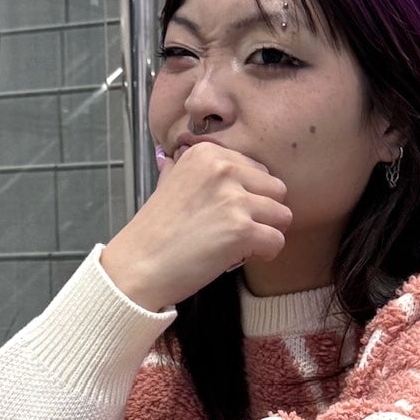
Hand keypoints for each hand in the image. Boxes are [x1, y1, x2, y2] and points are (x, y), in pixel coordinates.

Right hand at [100, 140, 291, 311]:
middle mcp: (223, 168)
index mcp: (208, 153)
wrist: (137, 266)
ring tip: (238, 245)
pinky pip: (277, 241)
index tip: (224, 213)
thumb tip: (173, 158)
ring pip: (283, 216)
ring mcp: (233, 199)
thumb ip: (184, 169)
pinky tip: (238, 257)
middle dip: (262, 214)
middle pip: (277, 190)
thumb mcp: (166, 184)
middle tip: (235, 231)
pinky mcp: (241, 230)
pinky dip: (264, 254)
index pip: (259, 169)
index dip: (248, 196)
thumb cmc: (153, 232)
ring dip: (265, 234)